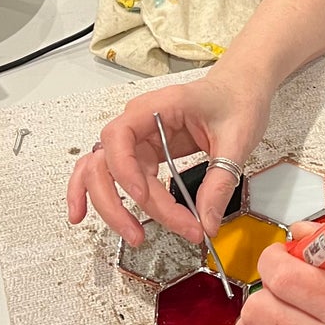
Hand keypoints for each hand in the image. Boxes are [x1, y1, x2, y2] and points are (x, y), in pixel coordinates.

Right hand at [66, 69, 271, 245]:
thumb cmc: (236, 101)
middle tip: (141, 234)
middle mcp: (138, 122)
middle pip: (105, 163)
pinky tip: (84, 213)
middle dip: (117, 203)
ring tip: (129, 234)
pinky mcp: (144, 156)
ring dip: (108, 206)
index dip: (125, 170)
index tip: (144, 198)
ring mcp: (138, 140)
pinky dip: (98, 195)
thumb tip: (206, 220)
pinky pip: (114, 177)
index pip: (120, 137)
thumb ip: (219, 181)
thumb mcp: (236, 140)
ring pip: (103, 174)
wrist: (240, 90)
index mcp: (156, 107)